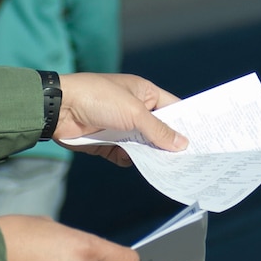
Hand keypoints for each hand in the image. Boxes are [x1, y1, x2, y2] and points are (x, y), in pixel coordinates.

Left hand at [53, 72, 184, 164]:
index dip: (186, 123)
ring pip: (143, 146)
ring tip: (165, 168)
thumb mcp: (134, 113)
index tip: (202, 140)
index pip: (173, 108)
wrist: (59, 108)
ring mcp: (120, 127)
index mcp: (144, 93)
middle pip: (159, 131)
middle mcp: (134, 110)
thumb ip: (158, 130)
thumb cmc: (98, 98)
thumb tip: (182, 144)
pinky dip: (128, 160)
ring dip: (149, 155)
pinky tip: (132, 163)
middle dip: (168, 144)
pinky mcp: (106, 143)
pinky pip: (125, 156)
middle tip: (188, 160)